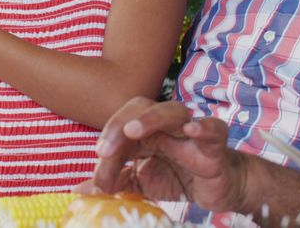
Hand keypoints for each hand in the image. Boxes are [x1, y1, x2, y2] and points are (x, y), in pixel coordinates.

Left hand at [83, 98, 247, 212]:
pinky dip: (203, 126)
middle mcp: (165, 124)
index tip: (97, 174)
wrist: (219, 188)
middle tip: (104, 151)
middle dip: (118, 125)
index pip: (120, 128)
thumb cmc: (178, 178)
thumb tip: (81, 190)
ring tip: (132, 130)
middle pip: (140, 108)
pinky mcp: (215, 142)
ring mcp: (190, 130)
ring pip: (171, 110)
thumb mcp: (141, 183)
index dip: (107, 147)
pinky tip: (191, 130)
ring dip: (150, 118)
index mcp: (146, 131)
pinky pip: (213, 127)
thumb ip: (114, 182)